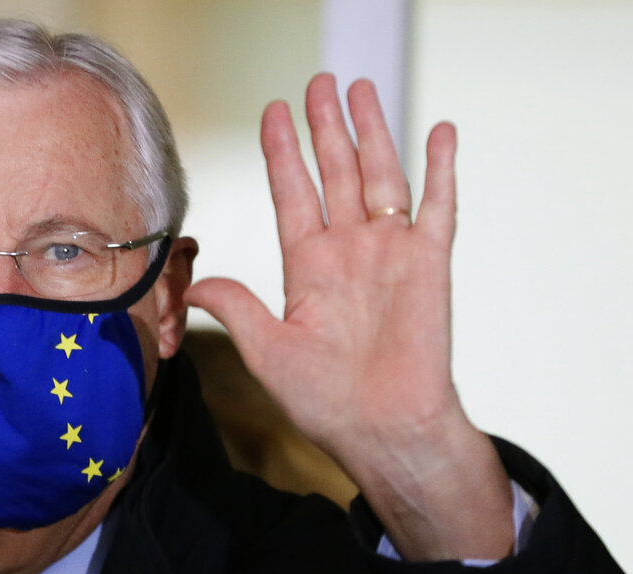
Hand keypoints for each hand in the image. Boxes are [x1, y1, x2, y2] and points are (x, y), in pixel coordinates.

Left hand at [185, 74, 514, 560]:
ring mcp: (389, 253)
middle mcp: (347, 251)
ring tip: (361, 89)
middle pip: (334, 173)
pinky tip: (439, 131)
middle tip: (318, 82)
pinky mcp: (429, 263)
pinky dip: (441, 168)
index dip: (282, 153)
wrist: (382, 430)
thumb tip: (193, 283)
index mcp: (307, 267)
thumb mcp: (267, 349)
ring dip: (372, 132)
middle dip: (324, 128)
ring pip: (380, 176)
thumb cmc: (325, 401)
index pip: (292, 193)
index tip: (273, 112)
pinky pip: (438, 205)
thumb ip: (236, 306)